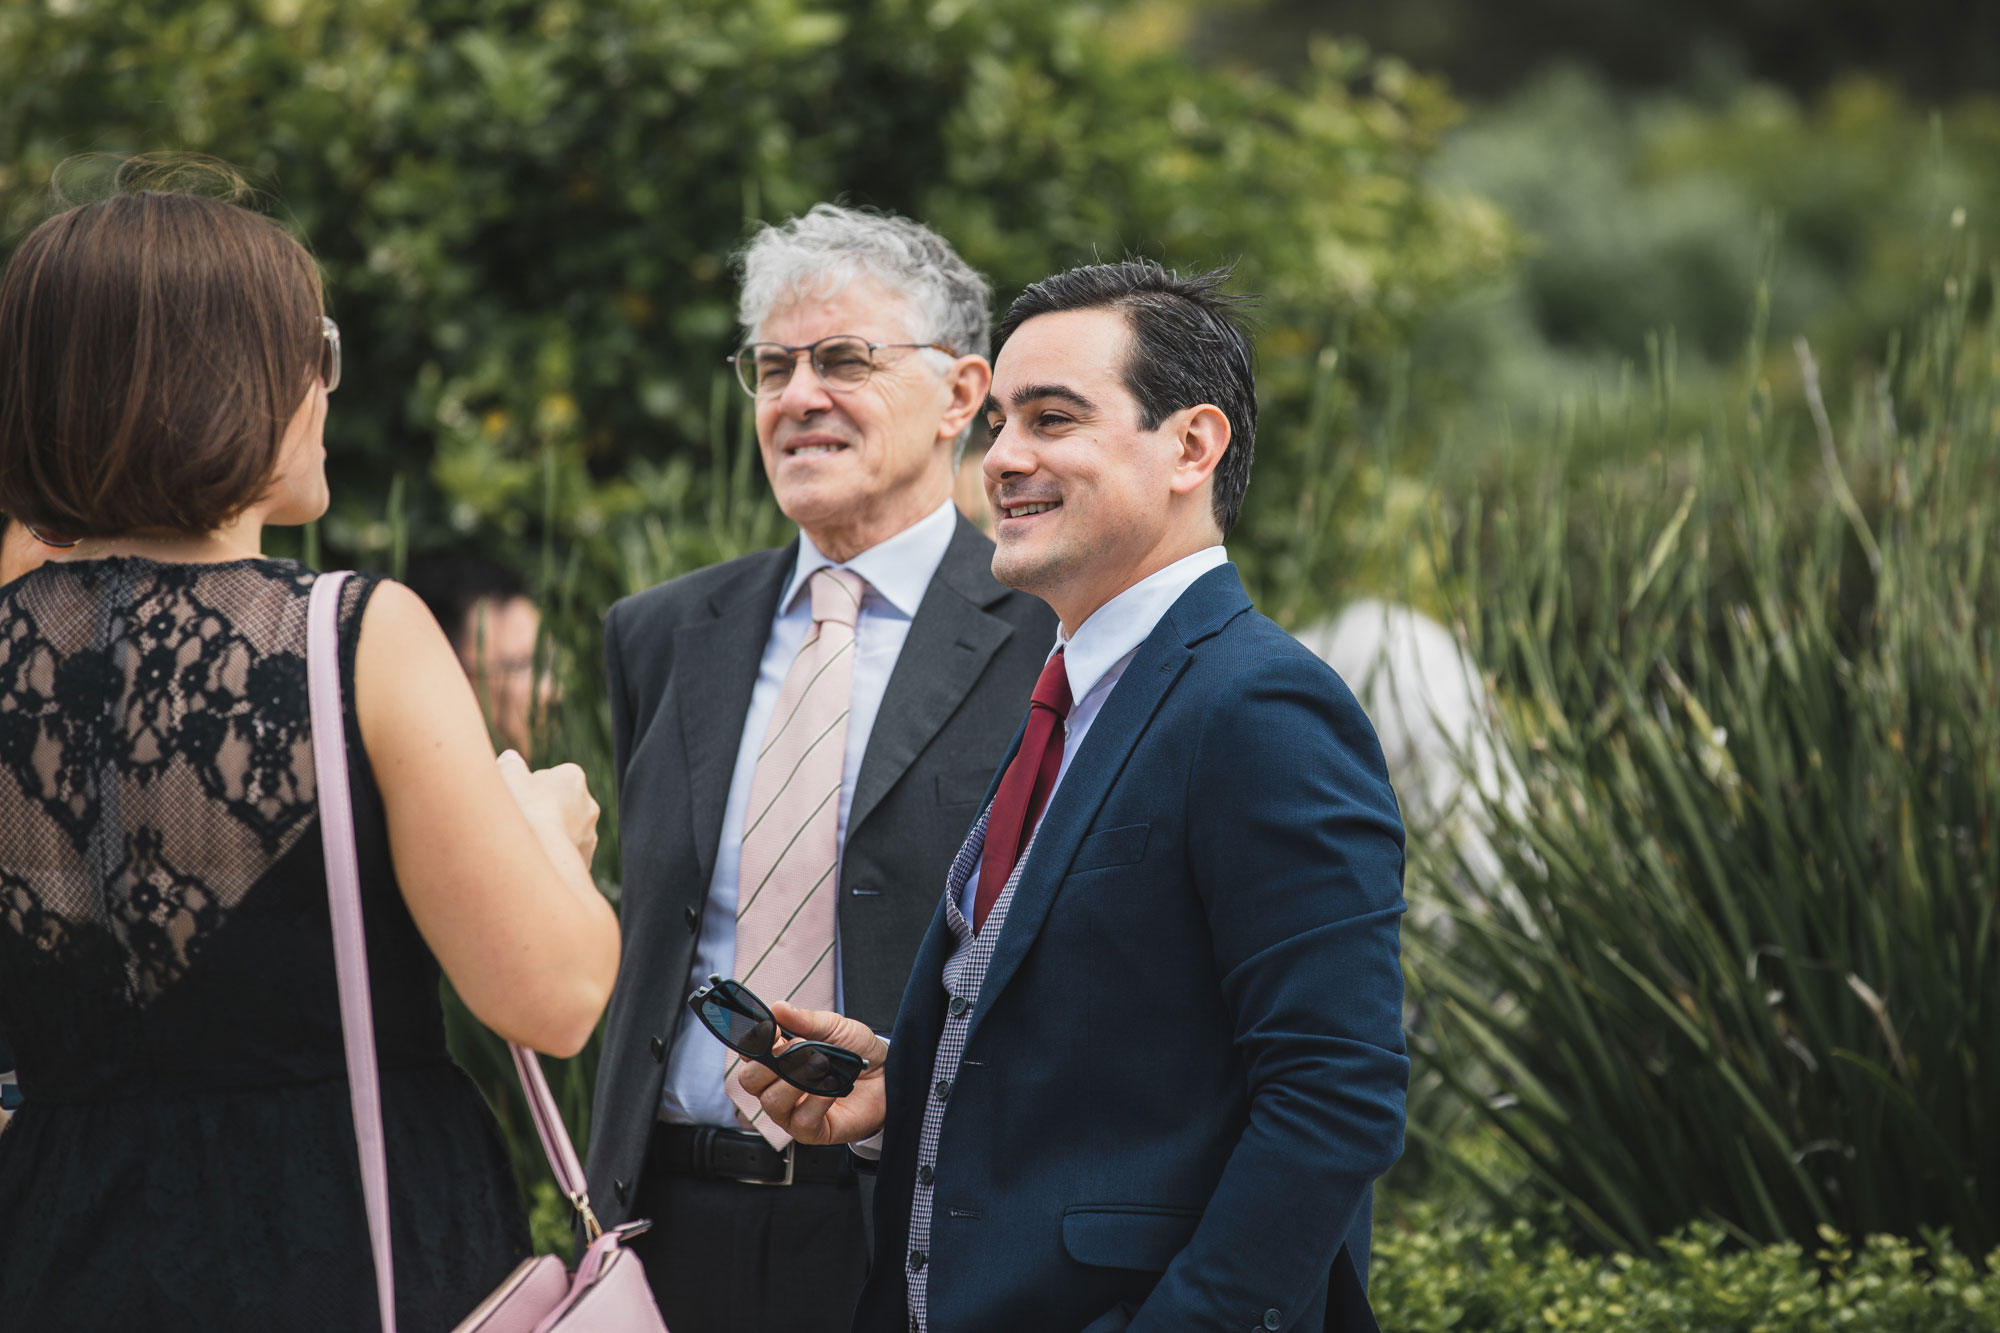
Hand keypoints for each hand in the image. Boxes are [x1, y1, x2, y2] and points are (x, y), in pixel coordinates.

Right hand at [497, 750, 598, 869]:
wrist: (544, 854)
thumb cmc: (525, 809)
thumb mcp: (509, 777)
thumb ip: (510, 764)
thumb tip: (511, 757)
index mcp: (572, 777)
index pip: (550, 777)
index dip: (530, 787)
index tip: (517, 798)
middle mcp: (588, 803)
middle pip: (560, 803)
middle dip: (544, 810)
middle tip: (521, 820)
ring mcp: (590, 832)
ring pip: (565, 830)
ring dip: (550, 834)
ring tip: (528, 842)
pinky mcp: (586, 857)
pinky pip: (566, 854)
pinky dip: (554, 856)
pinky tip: (537, 860)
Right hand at [737, 1001, 888, 1145]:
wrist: (889, 1075)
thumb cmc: (858, 1052)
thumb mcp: (835, 1027)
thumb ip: (806, 1020)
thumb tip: (778, 1008)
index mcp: (777, 1058)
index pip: (747, 1053)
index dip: (754, 1042)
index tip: (774, 1031)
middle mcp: (778, 1086)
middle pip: (749, 1080)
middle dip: (769, 1063)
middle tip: (796, 1048)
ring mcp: (792, 1111)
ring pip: (770, 1102)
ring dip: (795, 1080)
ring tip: (821, 1064)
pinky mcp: (810, 1131)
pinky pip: (799, 1120)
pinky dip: (815, 1101)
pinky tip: (831, 1087)